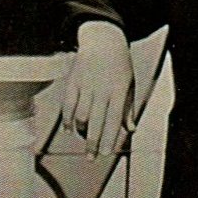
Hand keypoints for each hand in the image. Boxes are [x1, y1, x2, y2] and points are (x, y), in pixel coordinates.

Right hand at [61, 21, 135, 158]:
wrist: (103, 39)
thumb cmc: (119, 64)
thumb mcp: (129, 84)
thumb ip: (128, 108)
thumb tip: (130, 130)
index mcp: (118, 90)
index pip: (113, 119)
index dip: (108, 138)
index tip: (106, 153)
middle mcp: (101, 88)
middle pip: (95, 121)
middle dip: (92, 142)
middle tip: (91, 158)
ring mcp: (86, 84)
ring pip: (80, 115)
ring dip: (81, 132)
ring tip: (84, 141)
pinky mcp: (73, 80)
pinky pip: (68, 104)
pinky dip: (67, 119)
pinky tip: (69, 130)